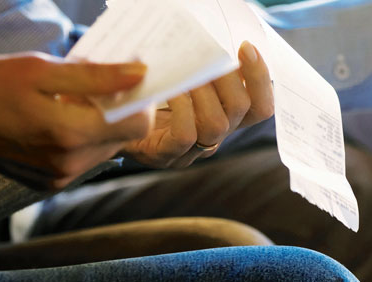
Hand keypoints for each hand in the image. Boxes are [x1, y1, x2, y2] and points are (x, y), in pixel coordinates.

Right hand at [0, 52, 150, 189]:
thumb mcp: (40, 70)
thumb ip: (95, 76)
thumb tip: (139, 73)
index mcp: (71, 134)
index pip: (138, 124)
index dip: (138, 100)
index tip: (125, 79)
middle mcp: (70, 164)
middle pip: (123, 137)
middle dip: (117, 109)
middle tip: (92, 84)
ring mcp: (59, 177)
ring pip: (106, 148)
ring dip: (98, 123)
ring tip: (68, 100)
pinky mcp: (49, 183)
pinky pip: (84, 158)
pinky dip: (81, 137)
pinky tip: (56, 118)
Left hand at [122, 41, 274, 168]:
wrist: (110, 124)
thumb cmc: (145, 97)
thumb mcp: (180, 80)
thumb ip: (201, 68)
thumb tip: (214, 37)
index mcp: (224, 118)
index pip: (261, 106)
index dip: (260, 78)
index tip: (245, 46)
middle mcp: (214, 136)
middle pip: (244, 110)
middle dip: (228, 77)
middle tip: (208, 55)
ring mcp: (191, 150)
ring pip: (217, 125)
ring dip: (204, 92)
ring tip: (187, 73)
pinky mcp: (166, 155)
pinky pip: (186, 135)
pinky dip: (181, 108)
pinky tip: (170, 90)